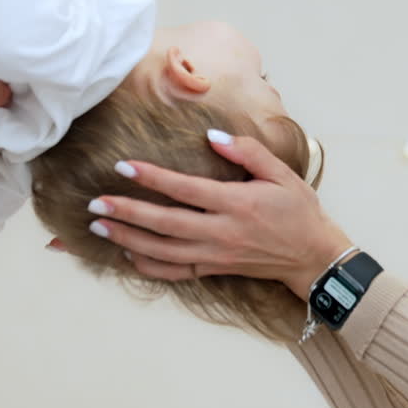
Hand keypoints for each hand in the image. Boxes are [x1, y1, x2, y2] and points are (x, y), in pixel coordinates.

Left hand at [65, 131, 352, 298]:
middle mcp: (222, 232)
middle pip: (165, 223)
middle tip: (95, 203)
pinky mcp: (214, 269)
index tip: (123, 166)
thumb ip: (248, 152)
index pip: (186, 189)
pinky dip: (148, 265)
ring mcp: (216, 255)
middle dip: (127, 213)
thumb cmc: (298, 211)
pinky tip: (127, 253)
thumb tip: (211, 136)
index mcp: (238, 204)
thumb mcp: (282, 173)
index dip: (153, 178)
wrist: (313, 256)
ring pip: (163, 250)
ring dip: (128, 239)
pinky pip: (174, 272)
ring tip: (98, 227)